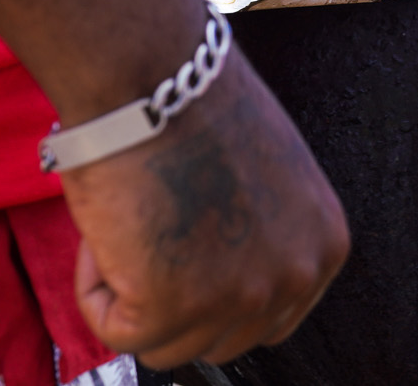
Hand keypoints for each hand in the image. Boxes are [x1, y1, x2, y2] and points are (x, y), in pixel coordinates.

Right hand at [62, 47, 349, 367]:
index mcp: (322, 244)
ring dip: (132, 291)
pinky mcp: (175, 305)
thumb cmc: (194, 105)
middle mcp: (294, 276)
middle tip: (149, 228)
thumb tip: (218, 274)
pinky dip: (95, 286)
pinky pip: (115, 329)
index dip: (213, 288)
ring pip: (166, 343)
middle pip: (219, 339)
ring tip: (131, 220)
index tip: (185, 243)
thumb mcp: (266, 179)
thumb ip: (260, 235)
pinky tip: (108, 229)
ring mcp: (239, 296)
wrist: (154, 74)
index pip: (268, 317)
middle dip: (173, 297)